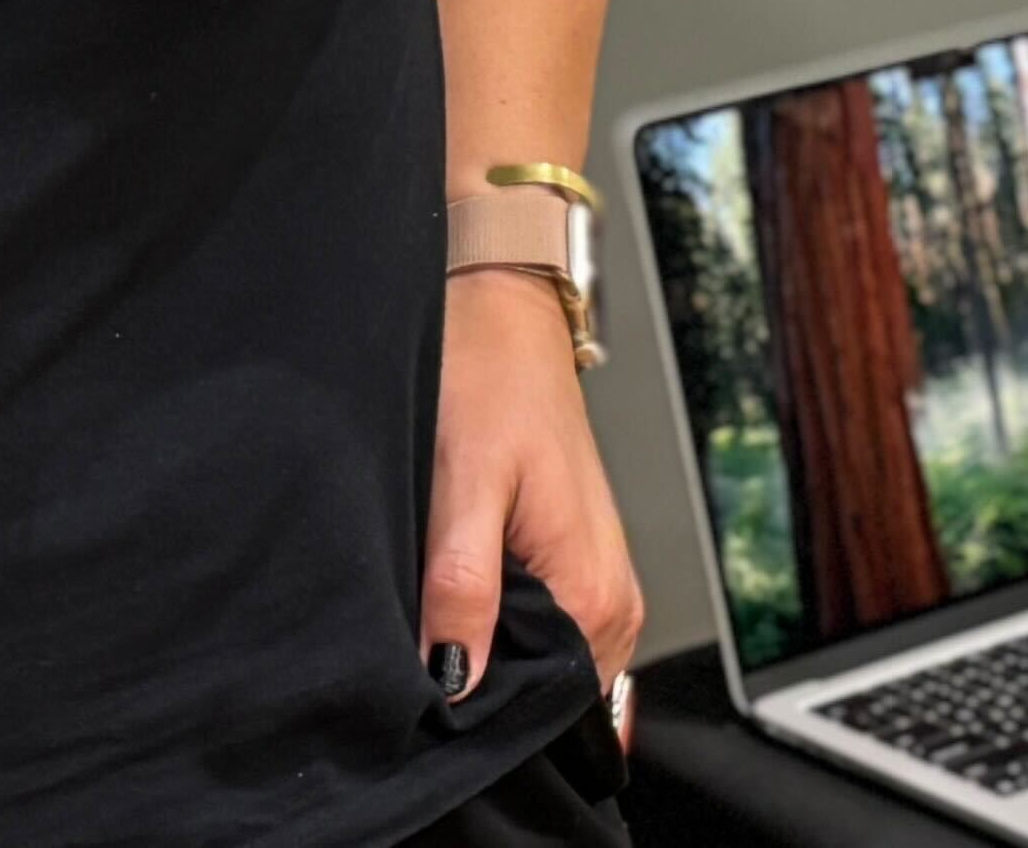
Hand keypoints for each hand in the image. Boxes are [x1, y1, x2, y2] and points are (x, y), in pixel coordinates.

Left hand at [423, 267, 642, 700]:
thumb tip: (455, 682)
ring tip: (432, 607)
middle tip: (414, 642)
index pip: (542, 711)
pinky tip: (452, 589)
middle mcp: (613, 600)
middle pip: (542, 694)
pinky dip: (493, 621)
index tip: (419, 691)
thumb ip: (462, 588)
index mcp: (596, 594)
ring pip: (536, 664)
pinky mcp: (578, 565)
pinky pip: (539, 630)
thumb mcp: (462, 487)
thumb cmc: (488, 381)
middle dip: (476, 682)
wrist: (503, 316)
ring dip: (482, 649)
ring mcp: (600, 583)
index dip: (474, 711)